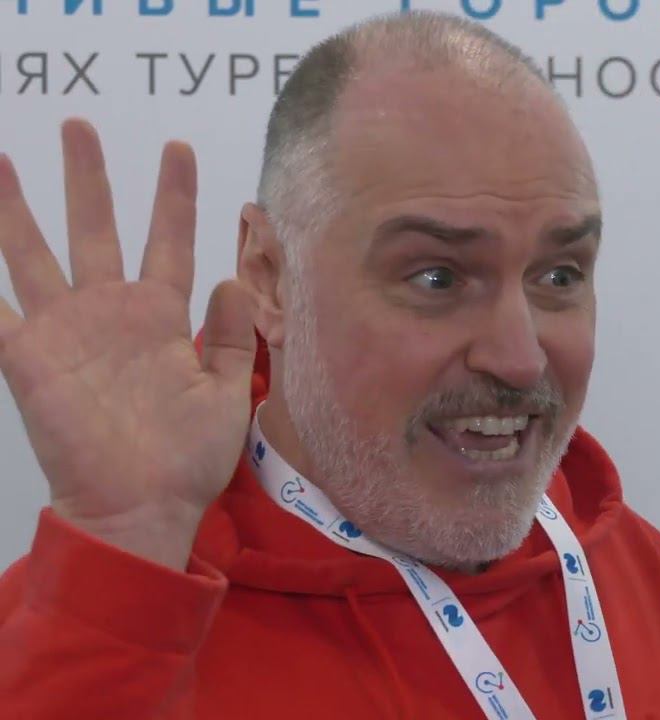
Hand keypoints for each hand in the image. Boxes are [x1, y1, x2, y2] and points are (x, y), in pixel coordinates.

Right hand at [0, 119, 256, 568]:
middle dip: (88, 178)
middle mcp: (110, 314)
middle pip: (96, 229)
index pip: (169, 241)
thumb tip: (232, 281)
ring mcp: (66, 334)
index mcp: (161, 318)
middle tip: (78, 124)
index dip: (174, 196)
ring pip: (35, 255)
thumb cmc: (189, 459)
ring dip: (15, 210)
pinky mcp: (30, 361)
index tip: (178, 147)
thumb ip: (234, 337)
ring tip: (2, 161)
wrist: (143, 508)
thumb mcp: (228, 394)